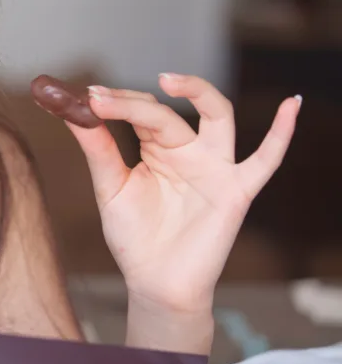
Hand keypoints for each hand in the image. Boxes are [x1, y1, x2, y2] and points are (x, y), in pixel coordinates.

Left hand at [65, 73, 299, 311]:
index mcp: (157, 147)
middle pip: (167, 114)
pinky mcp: (236, 191)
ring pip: (217, 117)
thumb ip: (97, 150)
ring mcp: (214, 168)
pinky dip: (282, 133)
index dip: (115, 103)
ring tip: (168, 79)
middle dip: (133, 103)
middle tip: (101, 98)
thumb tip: (73, 112)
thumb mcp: (110, 188)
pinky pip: (265, 161)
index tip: (83, 98)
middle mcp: (188, 150)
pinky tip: (290, 105)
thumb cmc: (135, 237)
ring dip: (198, 92)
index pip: (140, 113)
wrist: (155, 283)